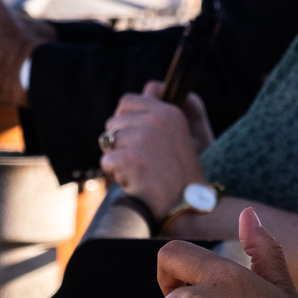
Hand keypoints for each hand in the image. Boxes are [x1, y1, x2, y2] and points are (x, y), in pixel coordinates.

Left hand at [98, 82, 210, 219]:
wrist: (187, 209)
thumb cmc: (185, 174)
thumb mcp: (191, 133)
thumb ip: (169, 108)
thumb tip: (152, 87)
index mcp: (170, 112)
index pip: (127, 101)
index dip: (126, 120)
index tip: (135, 137)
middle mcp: (157, 121)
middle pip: (113, 121)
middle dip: (119, 140)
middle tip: (140, 159)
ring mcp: (144, 139)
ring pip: (107, 141)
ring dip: (117, 157)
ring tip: (138, 170)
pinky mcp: (131, 159)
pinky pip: (107, 160)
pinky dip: (114, 173)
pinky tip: (133, 180)